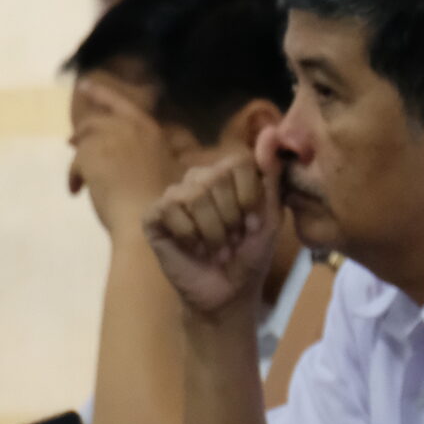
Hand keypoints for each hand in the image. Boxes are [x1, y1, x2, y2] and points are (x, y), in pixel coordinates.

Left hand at [69, 79, 174, 232]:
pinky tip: (77, 191)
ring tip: (79, 176)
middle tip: (72, 143)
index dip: (102, 94)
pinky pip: (75, 162)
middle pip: (96, 121)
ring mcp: (107, 140)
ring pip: (83, 141)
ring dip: (78, 157)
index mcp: (151, 131)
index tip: (84, 86)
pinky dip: (74, 176)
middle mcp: (128, 129)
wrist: (144, 218)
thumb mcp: (172, 171)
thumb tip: (149, 157)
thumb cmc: (164, 200)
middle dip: (83, 132)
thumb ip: (157, 156)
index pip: (123, 104)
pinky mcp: (88, 155)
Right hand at [144, 129, 281, 316]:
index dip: (249, 197)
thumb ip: (270, 176)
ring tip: (215, 247)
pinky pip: (171, 208)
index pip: (240, 162)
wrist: (227, 292)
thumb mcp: (270, 216)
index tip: (253, 224)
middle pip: (217, 177)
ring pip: (195, 194)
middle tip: (232, 239)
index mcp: (227, 176)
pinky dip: (189, 234)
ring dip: (213, 230)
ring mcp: (174, 195)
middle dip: (231, 217)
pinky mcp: (153, 215)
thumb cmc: (250, 255)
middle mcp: (198, 179)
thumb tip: (270, 131)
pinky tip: (193, 248)